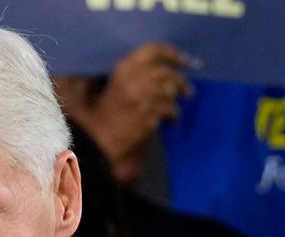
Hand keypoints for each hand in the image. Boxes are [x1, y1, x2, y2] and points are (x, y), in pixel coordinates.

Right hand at [57, 43, 190, 181]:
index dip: (172, 53)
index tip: (184, 60)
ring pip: (172, 91)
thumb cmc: (101, 112)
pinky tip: (171, 119)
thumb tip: (160, 68)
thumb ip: (131, 73)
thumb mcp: (111, 84)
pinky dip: (173, 115)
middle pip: (168, 72)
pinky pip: (169, 110)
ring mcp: (143, 97)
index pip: (154, 50)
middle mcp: (135, 78)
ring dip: (179, 97)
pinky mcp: (149, 114)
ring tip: (180, 103)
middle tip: (187, 88)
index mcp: (123, 68)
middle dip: (181, 80)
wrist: (97, 138)